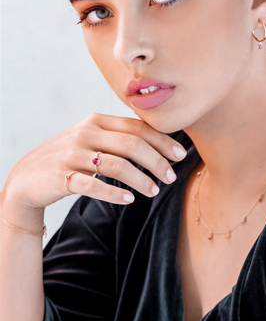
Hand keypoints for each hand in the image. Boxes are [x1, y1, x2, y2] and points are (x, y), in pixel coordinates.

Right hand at [2, 113, 186, 212]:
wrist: (28, 175)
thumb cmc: (71, 157)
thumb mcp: (92, 139)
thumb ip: (119, 136)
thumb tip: (160, 143)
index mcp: (97, 121)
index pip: (137, 127)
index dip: (162, 141)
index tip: (181, 154)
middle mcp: (86, 133)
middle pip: (132, 144)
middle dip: (157, 161)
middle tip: (171, 177)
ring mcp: (73, 154)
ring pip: (116, 165)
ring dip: (141, 180)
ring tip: (154, 191)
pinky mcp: (62, 176)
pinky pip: (93, 185)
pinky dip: (114, 193)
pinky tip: (129, 200)